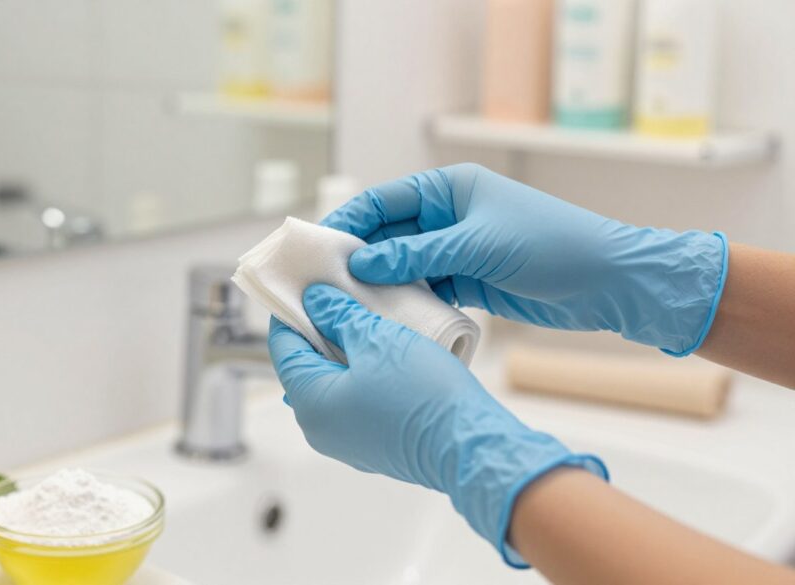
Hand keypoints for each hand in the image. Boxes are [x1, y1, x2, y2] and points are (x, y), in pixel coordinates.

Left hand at [268, 284, 605, 566]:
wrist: (470, 446)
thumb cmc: (422, 395)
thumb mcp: (377, 339)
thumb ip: (339, 316)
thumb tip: (315, 299)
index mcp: (310, 401)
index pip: (283, 346)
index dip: (291, 311)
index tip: (304, 286)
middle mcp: (319, 428)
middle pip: (305, 366)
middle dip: (318, 329)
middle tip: (337, 295)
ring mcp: (345, 441)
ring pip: (332, 384)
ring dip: (343, 351)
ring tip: (363, 318)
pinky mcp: (372, 446)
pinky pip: (354, 403)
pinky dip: (360, 375)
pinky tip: (382, 353)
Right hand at [322, 163, 727, 355]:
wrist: (609, 282)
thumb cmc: (551, 246)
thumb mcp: (477, 247)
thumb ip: (416, 256)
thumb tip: (361, 264)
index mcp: (450, 188)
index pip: (385, 199)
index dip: (349, 220)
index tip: (316, 246)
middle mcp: (448, 216)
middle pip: (388, 234)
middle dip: (358, 257)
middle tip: (324, 284)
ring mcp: (457, 250)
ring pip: (403, 266)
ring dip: (380, 284)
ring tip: (347, 307)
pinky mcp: (469, 282)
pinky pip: (425, 289)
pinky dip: (406, 303)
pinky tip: (385, 320)